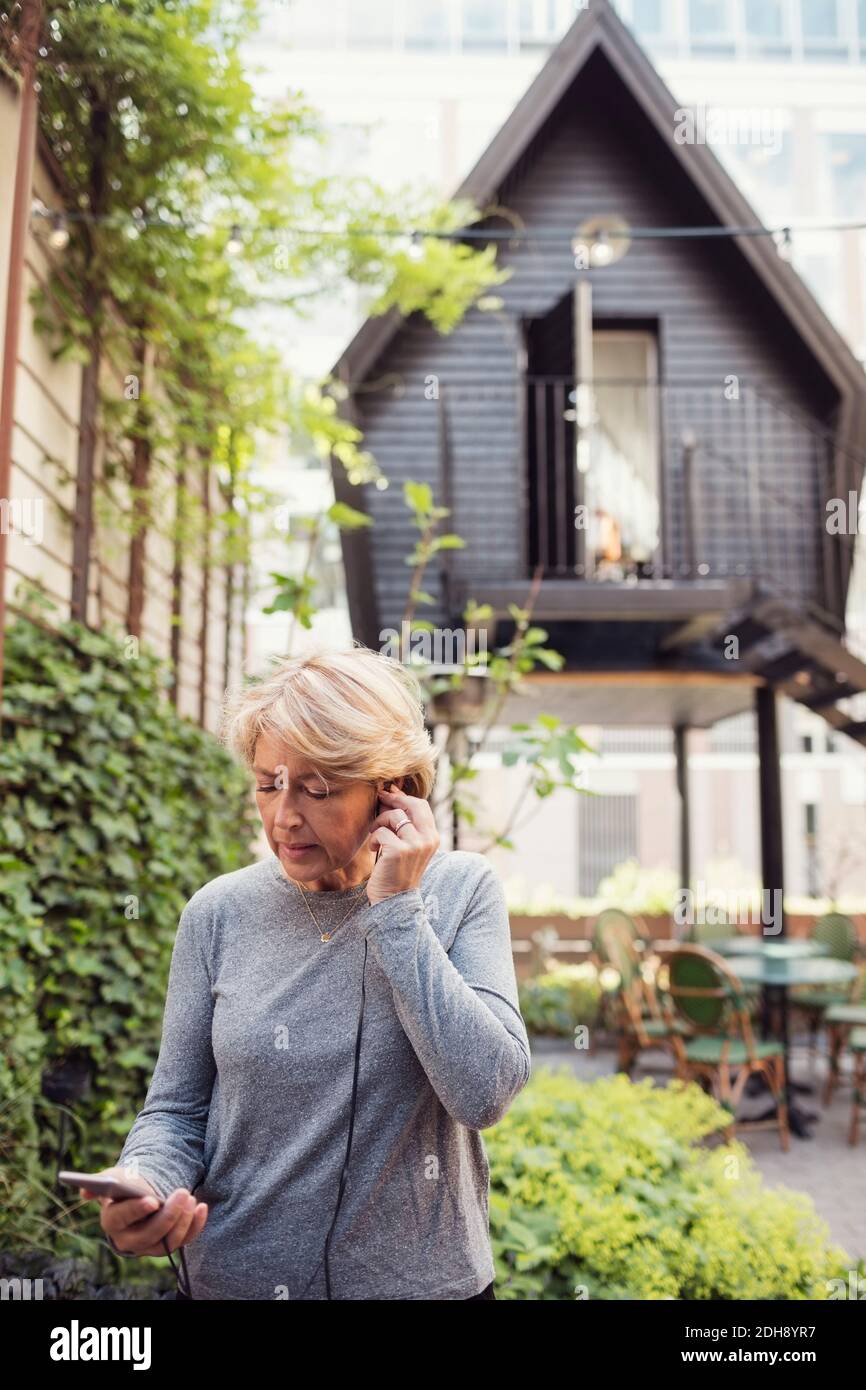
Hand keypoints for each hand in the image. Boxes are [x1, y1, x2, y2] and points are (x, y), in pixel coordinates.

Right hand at [83, 1166, 207, 1256]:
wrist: (140, 1194)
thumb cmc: (125, 1184)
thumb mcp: (111, 1178)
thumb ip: (99, 1182)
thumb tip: (86, 1191)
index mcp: (112, 1220)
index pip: (121, 1219)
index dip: (136, 1210)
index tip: (152, 1200)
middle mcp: (128, 1239)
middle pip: (148, 1235)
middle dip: (167, 1216)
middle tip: (182, 1193)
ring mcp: (149, 1246)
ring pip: (167, 1241)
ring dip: (182, 1221)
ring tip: (191, 1196)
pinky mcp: (167, 1245)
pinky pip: (184, 1241)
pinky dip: (195, 1225)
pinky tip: (201, 1206)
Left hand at [366, 785, 439, 905]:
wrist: (394, 901)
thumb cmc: (397, 871)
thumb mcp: (409, 846)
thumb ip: (406, 824)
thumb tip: (392, 793)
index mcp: (433, 837)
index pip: (421, 805)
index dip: (403, 796)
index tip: (389, 793)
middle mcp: (428, 839)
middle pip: (410, 804)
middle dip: (392, 799)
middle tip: (379, 799)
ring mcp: (415, 844)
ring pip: (393, 816)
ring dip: (379, 823)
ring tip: (375, 836)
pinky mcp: (399, 850)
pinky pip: (381, 831)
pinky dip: (373, 839)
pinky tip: (373, 850)